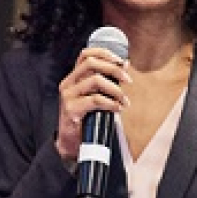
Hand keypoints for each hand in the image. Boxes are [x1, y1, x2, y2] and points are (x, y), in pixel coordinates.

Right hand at [56, 45, 130, 164]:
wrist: (70, 144)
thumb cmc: (85, 120)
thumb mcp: (94, 97)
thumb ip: (105, 83)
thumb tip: (124, 66)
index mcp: (73, 78)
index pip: (86, 54)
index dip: (105, 54)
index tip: (122, 62)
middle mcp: (68, 83)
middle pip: (91, 63)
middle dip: (114, 69)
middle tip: (128, 80)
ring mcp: (68, 96)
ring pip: (95, 80)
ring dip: (115, 89)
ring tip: (124, 100)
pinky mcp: (71, 109)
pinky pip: (95, 100)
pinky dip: (111, 103)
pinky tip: (117, 108)